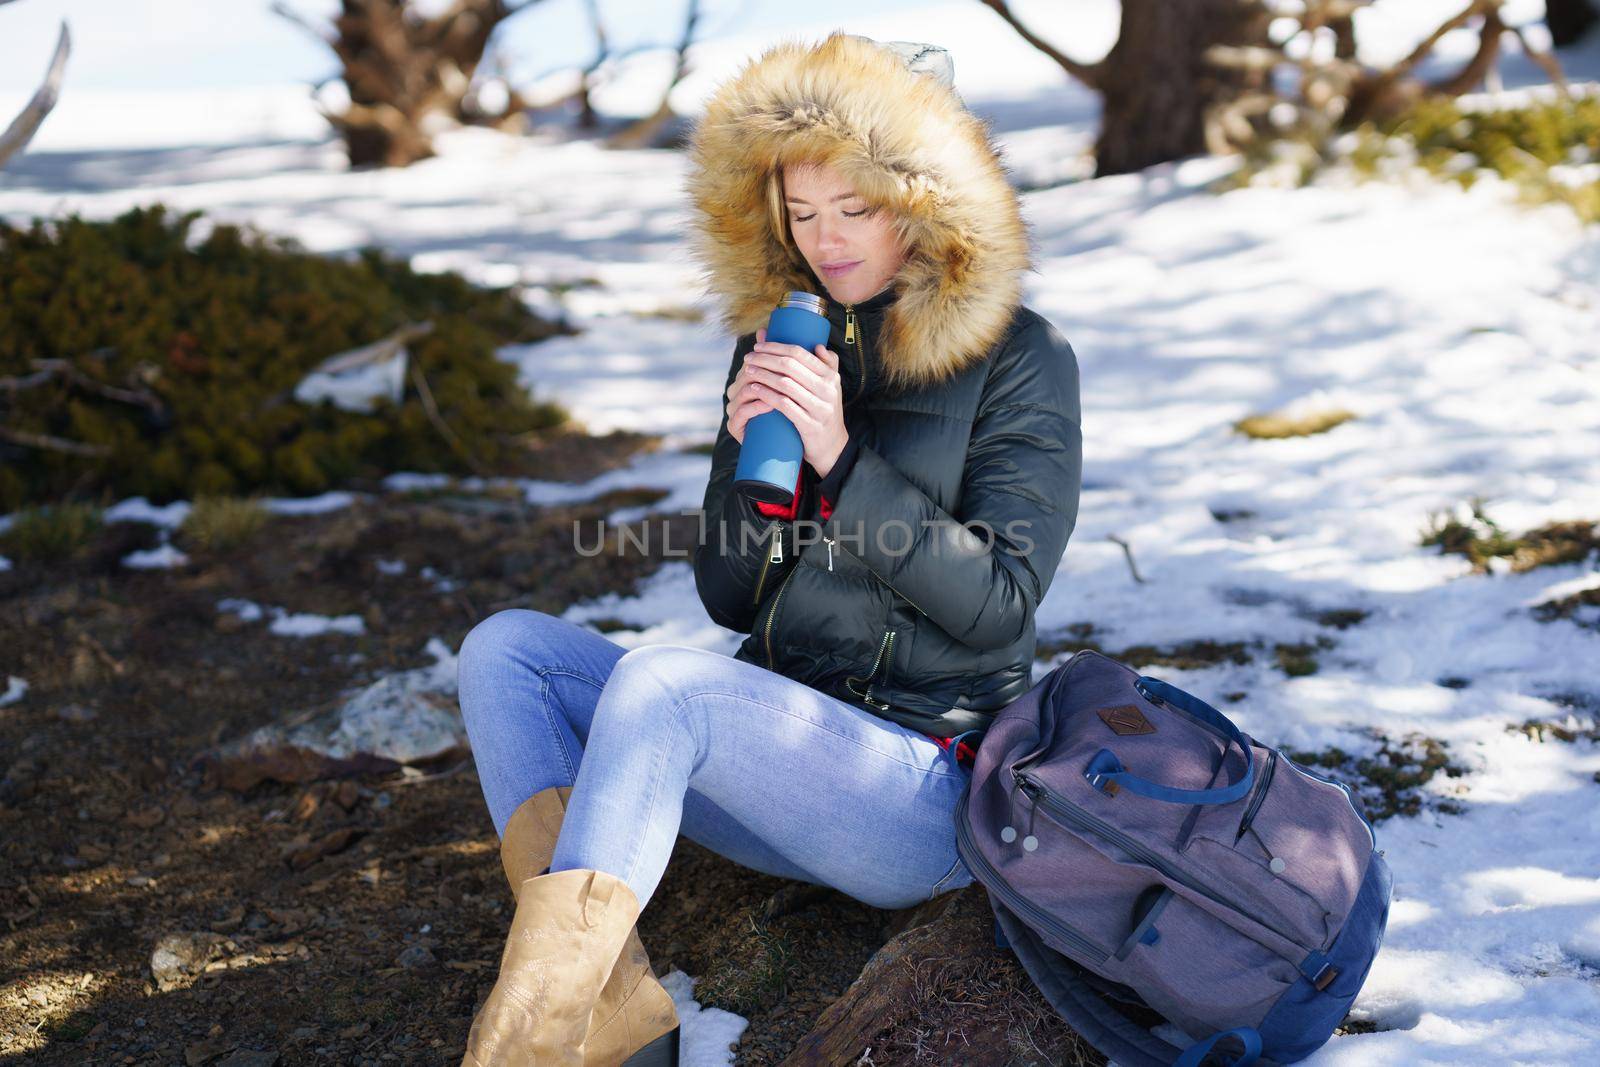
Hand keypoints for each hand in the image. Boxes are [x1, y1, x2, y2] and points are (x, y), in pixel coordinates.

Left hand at [727, 326, 847, 476]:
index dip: (776, 347)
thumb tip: (816, 344)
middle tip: (748, 358)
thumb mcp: (831, 387)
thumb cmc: (824, 411)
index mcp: (831, 376)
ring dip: (762, 375)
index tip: (758, 346)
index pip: (800, 353)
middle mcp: (828, 390)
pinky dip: (767, 395)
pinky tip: (755, 389)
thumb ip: (827, 365)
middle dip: (765, 359)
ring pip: (785, 384)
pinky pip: (785, 405)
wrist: (832, 446)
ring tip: (747, 371)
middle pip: (790, 366)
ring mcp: (819, 408)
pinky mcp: (809, 425)